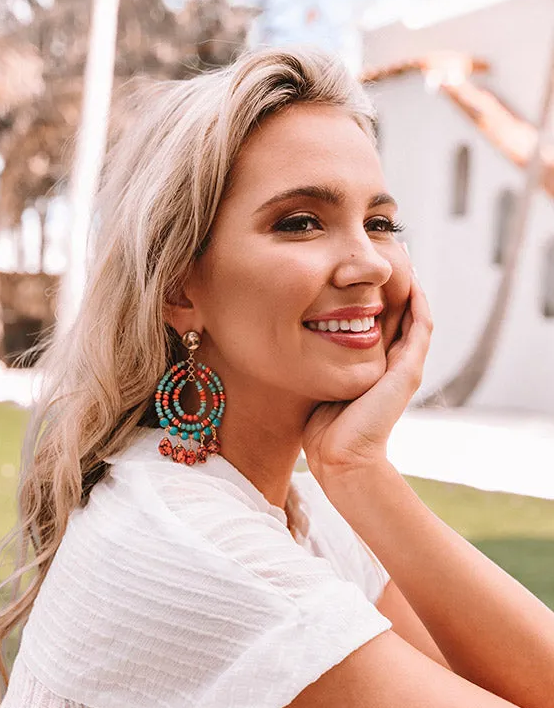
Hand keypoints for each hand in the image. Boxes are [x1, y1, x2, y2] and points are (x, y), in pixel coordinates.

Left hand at [302, 266, 432, 484]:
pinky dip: (419, 302)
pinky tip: (411, 279)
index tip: (358, 265)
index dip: (372, 291)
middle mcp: (393, 364)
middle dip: (391, 280)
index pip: (379, 319)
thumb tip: (285, 339)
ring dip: (410, 284)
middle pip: (398, 311)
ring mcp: (405, 367)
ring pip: (415, 314)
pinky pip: (421, 327)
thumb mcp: (317, 382)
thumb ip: (314, 362)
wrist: (341, 459)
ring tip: (401, 254)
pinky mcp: (409, 371)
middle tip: (384, 248)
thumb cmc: (323, 429)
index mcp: (374, 365)